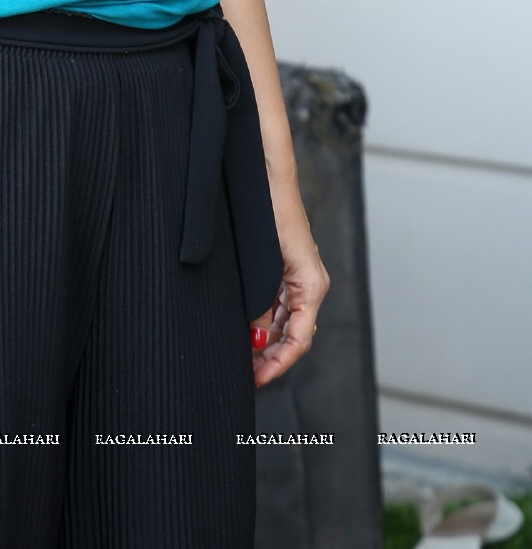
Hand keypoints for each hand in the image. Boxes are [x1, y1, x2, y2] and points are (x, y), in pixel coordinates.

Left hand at [250, 214, 329, 387]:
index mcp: (312, 286)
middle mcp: (311, 285)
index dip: (279, 363)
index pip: (299, 340)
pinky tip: (249, 330)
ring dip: (268, 342)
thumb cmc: (269, 210)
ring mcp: (302, 276)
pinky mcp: (291, 268)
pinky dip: (267, 321)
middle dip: (272, 357)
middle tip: (246, 375)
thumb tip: (254, 338)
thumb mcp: (262, 262)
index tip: (258, 379)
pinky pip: (282, 305)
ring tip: (244, 358)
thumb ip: (260, 302)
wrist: (270, 176)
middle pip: (294, 335)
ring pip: (287, 321)